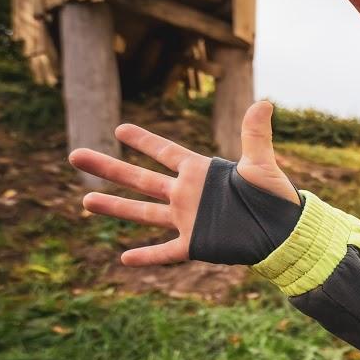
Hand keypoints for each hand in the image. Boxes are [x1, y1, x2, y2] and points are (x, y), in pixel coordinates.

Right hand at [68, 101, 296, 264]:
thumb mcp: (261, 164)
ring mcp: (188, 220)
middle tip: (76, 156)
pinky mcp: (195, 244)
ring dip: (115, 207)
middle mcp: (187, 195)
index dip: (144, 141)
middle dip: (108, 167)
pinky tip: (123, 258)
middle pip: (140, 178)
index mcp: (199, 172)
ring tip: (85, 201)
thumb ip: (255, 135)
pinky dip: (147, 256)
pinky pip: (165, 251)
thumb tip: (264, 102)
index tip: (119, 129)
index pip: (165, 152)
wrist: (284, 233)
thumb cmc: (275, 197)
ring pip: (143, 213)